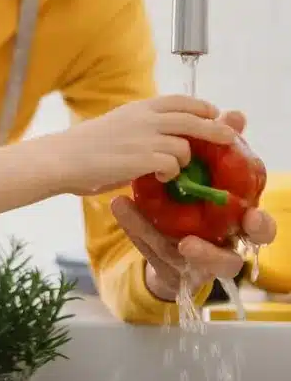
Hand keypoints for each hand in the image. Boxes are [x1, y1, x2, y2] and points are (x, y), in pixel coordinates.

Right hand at [64, 94, 235, 194]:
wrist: (63, 158)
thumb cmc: (84, 147)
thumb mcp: (116, 125)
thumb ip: (139, 126)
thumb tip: (160, 135)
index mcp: (138, 108)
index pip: (179, 100)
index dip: (200, 105)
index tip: (213, 112)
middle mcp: (145, 118)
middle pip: (193, 118)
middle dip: (215, 128)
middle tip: (229, 136)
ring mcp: (145, 137)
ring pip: (184, 146)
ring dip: (183, 160)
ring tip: (170, 171)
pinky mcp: (142, 159)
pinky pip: (172, 166)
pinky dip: (171, 174)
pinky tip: (159, 179)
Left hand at [110, 110, 276, 300]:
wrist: (168, 236)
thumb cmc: (196, 200)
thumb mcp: (205, 172)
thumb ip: (221, 148)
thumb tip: (236, 113)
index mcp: (236, 226)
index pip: (258, 229)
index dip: (261, 227)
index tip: (252, 216)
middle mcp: (220, 249)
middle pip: (229, 261)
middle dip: (216, 255)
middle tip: (192, 244)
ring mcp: (192, 264)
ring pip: (182, 263)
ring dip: (167, 244)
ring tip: (162, 230)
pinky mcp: (167, 267)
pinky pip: (152, 252)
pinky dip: (137, 228)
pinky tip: (120, 204)